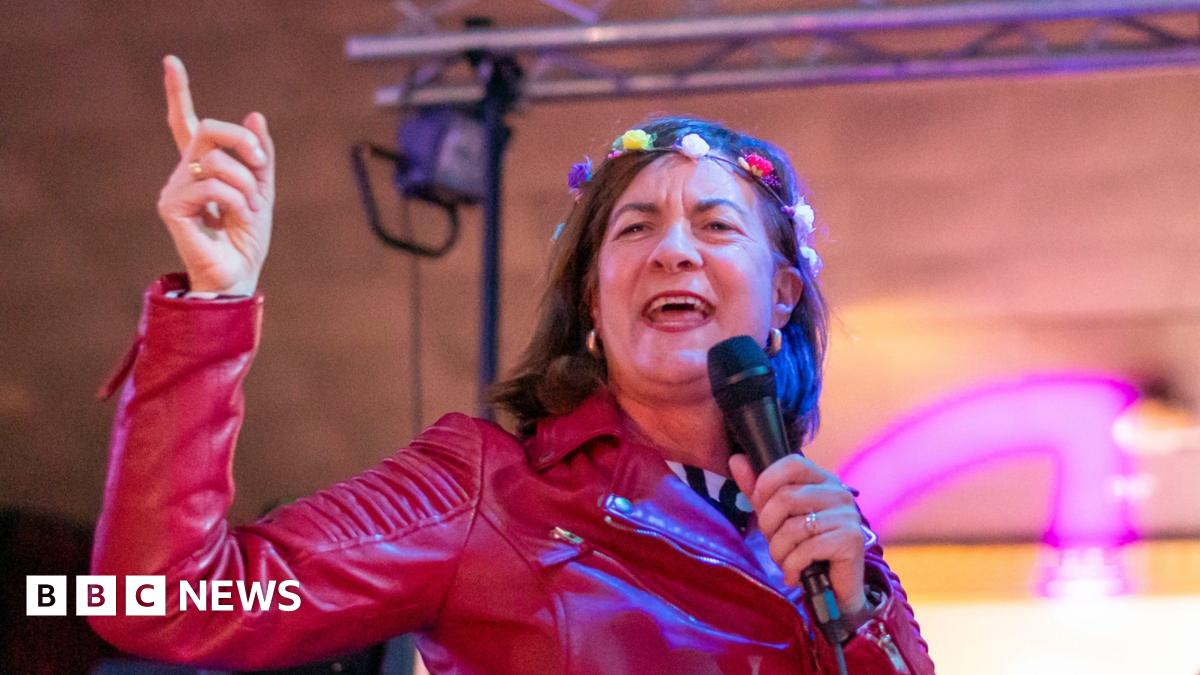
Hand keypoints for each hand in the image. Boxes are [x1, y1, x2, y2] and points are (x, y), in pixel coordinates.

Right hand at [155, 55, 274, 295]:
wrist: (239, 274)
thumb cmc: (247, 237)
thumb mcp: (263, 189)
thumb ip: (259, 155)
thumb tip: (254, 115)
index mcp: (203, 166)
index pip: (184, 123)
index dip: (176, 91)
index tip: (170, 61)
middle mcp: (184, 173)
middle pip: (206, 129)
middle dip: (240, 140)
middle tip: (259, 163)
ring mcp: (175, 188)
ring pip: (215, 161)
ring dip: (245, 184)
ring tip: (251, 209)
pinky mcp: (171, 207)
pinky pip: (210, 186)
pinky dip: (235, 200)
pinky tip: (238, 217)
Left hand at [729, 453, 866, 614]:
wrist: (834, 590)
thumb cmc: (804, 549)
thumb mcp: (776, 518)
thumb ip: (758, 490)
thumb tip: (736, 459)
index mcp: (822, 480)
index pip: (792, 463)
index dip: (767, 483)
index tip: (760, 507)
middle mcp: (839, 493)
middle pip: (786, 497)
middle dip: (768, 526)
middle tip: (774, 544)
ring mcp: (848, 515)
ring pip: (793, 527)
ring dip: (779, 551)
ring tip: (784, 562)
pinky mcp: (851, 540)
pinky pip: (806, 549)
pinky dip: (792, 566)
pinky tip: (795, 575)